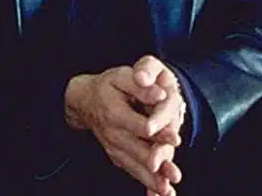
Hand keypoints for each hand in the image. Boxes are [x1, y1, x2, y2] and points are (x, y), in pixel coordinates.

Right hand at [64, 57, 182, 194]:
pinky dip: (145, 184)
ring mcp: (115, 147)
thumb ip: (140, 85)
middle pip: (137, 151)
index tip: (175, 139)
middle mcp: (113, 134)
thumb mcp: (122, 76)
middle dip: (156, 164)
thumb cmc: (109, 85)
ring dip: (151, 180)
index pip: (139, 125)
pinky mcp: (118, 155)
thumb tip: (160, 94)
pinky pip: (132, 171)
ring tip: (166, 191)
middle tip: (172, 175)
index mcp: (114, 113)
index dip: (157, 132)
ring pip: (134, 166)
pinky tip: (157, 194)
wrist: (85, 100)